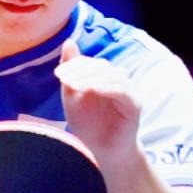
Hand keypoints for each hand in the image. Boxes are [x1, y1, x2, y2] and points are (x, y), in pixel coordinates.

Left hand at [54, 40, 141, 165]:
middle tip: (64, 79)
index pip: (91, 63)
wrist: (103, 150)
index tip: (58, 74)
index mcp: (104, 76)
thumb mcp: (73, 96)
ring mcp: (128, 91)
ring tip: (74, 86)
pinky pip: (122, 91)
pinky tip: (92, 90)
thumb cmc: (89, 124)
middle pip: (101, 66)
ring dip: (91, 78)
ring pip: (112, 75)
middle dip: (80, 71)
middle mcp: (118, 80)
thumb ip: (71, 71)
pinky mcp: (134, 104)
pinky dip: (106, 88)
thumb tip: (69, 41)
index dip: (74, 64)